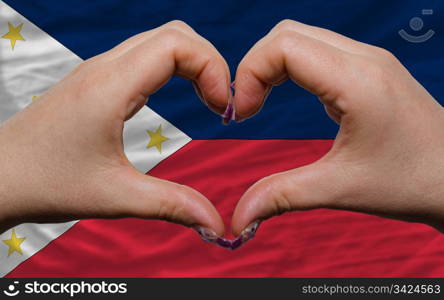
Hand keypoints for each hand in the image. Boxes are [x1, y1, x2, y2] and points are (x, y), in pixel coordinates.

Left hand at [0, 21, 229, 234]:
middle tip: (222, 105)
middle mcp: (105, 68)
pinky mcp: (97, 81)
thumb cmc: (44, 183)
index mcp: (110, 86)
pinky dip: (175, 69)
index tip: (223, 108)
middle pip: (175, 35)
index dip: (213, 68)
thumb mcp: (114, 197)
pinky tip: (182, 98)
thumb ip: (171, 205)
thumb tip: (215, 224)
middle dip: (209, 63)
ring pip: (160, 42)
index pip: (177, 44)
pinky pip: (146, 57)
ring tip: (208, 102)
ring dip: (193, 65)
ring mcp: (99, 71)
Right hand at [231, 20, 443, 235]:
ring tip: (261, 104)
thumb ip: (283, 195)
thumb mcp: (340, 189)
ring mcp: (369, 61)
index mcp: (358, 81)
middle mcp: (364, 59)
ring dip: (272, 66)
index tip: (243, 115)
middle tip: (247, 109)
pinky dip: (291, 68)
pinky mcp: (369, 71)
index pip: (283, 46)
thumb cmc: (410, 182)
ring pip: (302, 38)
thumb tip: (239, 217)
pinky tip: (288, 96)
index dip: (250, 74)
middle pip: (287, 34)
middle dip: (255, 67)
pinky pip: (319, 51)